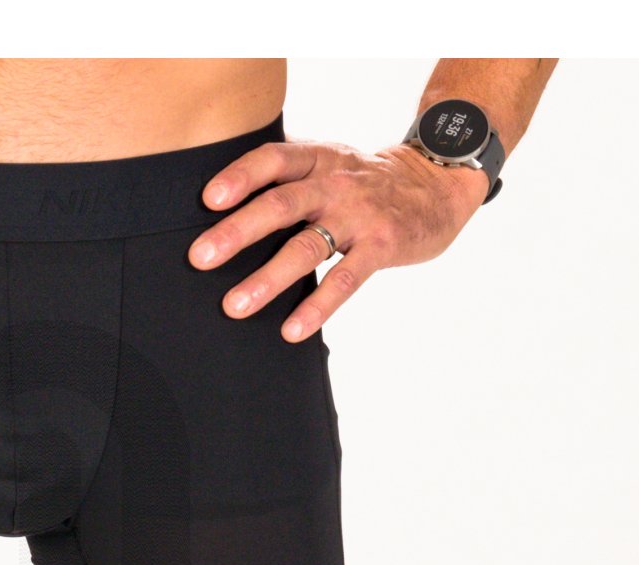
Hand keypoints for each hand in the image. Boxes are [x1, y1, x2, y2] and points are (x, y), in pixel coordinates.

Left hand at [189, 138, 486, 341]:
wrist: (439, 181)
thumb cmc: (366, 181)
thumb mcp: (330, 163)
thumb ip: (288, 177)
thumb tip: (222, 204)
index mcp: (318, 159)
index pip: (273, 159)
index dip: (240, 176)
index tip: (207, 200)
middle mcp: (335, 183)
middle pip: (281, 204)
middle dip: (237, 232)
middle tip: (199, 258)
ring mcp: (359, 215)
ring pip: (307, 246)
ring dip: (268, 278)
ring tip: (234, 306)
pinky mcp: (382, 245)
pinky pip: (345, 280)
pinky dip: (317, 307)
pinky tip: (291, 330)